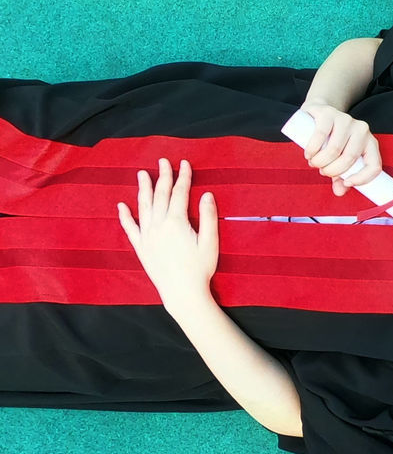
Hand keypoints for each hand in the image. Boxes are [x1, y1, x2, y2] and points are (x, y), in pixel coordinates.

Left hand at [118, 158, 218, 313]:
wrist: (183, 292)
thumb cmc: (200, 268)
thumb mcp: (210, 242)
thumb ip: (208, 216)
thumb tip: (206, 194)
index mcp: (176, 222)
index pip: (179, 193)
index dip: (183, 177)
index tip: (184, 163)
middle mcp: (158, 225)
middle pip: (160, 195)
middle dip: (163, 177)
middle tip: (163, 162)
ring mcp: (147, 236)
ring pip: (143, 206)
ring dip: (143, 189)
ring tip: (142, 174)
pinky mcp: (141, 247)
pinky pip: (130, 228)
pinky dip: (125, 216)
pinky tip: (121, 206)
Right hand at [299, 102, 381, 194]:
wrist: (319, 114)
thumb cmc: (332, 140)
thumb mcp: (338, 160)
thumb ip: (340, 177)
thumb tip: (340, 192)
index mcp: (370, 144)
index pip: (374, 166)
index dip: (362, 179)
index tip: (346, 183)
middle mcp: (362, 130)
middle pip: (349, 158)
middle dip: (332, 170)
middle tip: (321, 170)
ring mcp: (346, 120)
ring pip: (334, 149)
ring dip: (320, 162)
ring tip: (314, 162)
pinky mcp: (329, 113)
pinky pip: (321, 134)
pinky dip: (313, 149)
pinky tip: (308, 154)